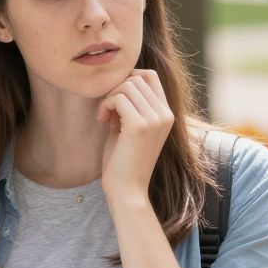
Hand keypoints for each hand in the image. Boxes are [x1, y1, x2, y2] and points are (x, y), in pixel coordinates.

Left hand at [98, 68, 172, 209]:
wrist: (127, 191)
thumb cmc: (123, 162)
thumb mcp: (128, 128)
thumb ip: (128, 106)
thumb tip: (117, 82)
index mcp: (166, 115)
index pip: (150, 76)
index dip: (128, 79)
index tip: (114, 99)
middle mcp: (165, 115)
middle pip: (137, 78)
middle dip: (115, 88)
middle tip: (106, 109)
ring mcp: (155, 119)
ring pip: (127, 85)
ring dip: (109, 96)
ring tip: (104, 116)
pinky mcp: (140, 126)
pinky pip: (118, 98)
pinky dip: (105, 105)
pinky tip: (101, 121)